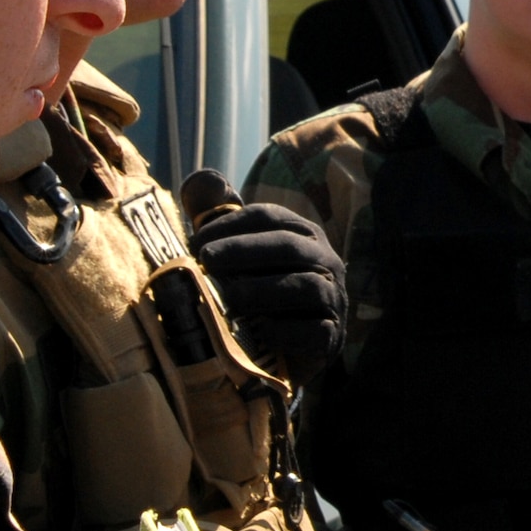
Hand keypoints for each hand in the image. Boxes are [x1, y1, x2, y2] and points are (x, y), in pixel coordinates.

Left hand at [189, 203, 347, 382]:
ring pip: (306, 286)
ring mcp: (333, 299)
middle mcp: (325, 261)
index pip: (270, 217)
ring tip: (229, 297)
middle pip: (289, 246)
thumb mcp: (237, 254)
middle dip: (244, 250)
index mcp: (303, 235)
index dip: (231, 224)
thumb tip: (200, 177)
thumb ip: (217, 217)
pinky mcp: (331, 337)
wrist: (288, 352)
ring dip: (263, 290)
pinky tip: (259, 333)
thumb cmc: (258, 294)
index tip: (197, 241)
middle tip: (206, 260)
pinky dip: (286, 331)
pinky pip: (314, 331)